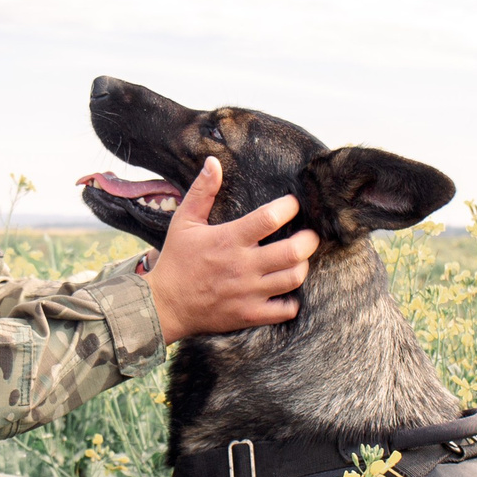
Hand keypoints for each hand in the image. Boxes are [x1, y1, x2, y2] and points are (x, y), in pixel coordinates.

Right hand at [145, 158, 318, 341]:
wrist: (165, 305)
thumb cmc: (177, 260)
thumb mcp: (184, 221)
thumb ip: (202, 191)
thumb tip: (214, 162)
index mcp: (229, 239)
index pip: (269, 218)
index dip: (289, 207)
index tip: (293, 204)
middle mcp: (242, 266)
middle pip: (292, 251)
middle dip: (309, 240)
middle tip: (311, 234)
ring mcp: (248, 292)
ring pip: (293, 278)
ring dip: (303, 266)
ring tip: (300, 259)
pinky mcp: (249, 314)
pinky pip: (285, 309)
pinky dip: (293, 300)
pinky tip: (288, 290)